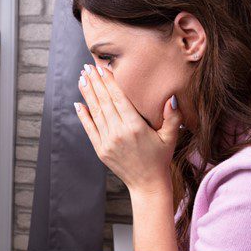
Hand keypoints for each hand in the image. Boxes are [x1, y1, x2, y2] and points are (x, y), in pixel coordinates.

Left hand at [75, 63, 182, 195]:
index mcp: (135, 127)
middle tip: (87, 67)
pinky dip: (83, 116)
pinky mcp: (101, 150)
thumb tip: (170, 97)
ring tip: (82, 78)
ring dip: (87, 94)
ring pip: (95, 113)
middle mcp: (119, 133)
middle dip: (95, 83)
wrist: (147, 184)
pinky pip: (89, 129)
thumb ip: (172, 116)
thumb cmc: (160, 158)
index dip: (109, 82)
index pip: (119, 98)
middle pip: (104, 102)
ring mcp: (108, 142)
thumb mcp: (171, 136)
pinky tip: (78, 103)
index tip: (102, 68)